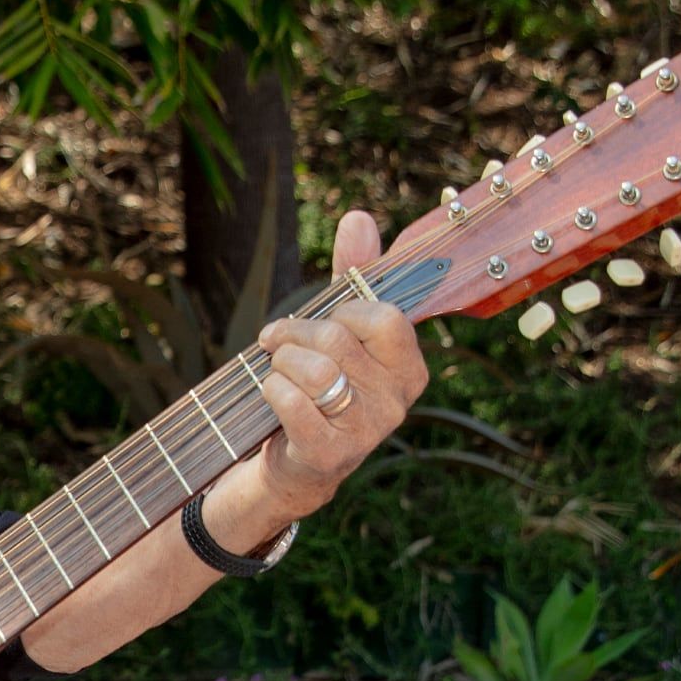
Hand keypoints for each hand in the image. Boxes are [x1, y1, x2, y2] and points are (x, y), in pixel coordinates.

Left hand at [201, 209, 429, 544]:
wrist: (298, 462)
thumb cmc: (322, 386)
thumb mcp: (340, 329)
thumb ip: (353, 275)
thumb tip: (358, 218)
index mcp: (410, 369)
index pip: (385, 318)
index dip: (341, 311)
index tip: (320, 319)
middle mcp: (397, 402)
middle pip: (338, 340)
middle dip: (294, 333)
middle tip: (274, 341)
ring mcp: (366, 432)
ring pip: (316, 370)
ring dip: (280, 361)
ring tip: (273, 368)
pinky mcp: (329, 454)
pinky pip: (291, 401)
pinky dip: (270, 389)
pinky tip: (270, 394)